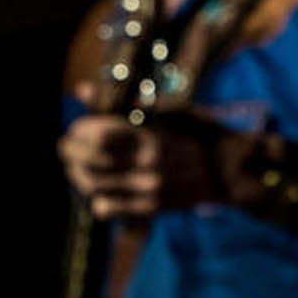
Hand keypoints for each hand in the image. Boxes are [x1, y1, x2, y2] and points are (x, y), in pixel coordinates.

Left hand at [57, 101, 216, 220]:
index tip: (77, 127)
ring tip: (77, 165)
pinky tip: (99, 188)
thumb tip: (81, 88)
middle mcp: (147, 166)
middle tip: (65, 146)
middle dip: (71, 153)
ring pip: (94, 187)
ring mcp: (148, 190)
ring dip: (78, 175)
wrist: (231, 170)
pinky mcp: (150, 208)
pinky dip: (96, 198)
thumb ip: (128, 103)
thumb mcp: (173, 109)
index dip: (82, 131)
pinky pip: (108, 209)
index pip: (100, 137)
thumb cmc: (202, 132)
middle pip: (92, 163)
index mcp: (153, 137)